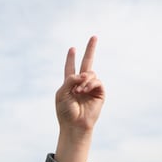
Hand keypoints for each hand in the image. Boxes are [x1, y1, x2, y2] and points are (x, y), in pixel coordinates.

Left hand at [54, 36, 105, 161]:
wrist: (74, 125)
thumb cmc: (65, 112)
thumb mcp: (62, 93)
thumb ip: (70, 80)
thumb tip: (83, 74)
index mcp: (70, 84)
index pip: (71, 68)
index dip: (71, 59)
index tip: (72, 49)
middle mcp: (81, 84)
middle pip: (87, 63)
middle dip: (90, 50)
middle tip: (94, 36)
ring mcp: (91, 88)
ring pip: (91, 73)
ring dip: (84, 79)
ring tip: (79, 90)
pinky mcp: (99, 93)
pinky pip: (97, 81)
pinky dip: (90, 83)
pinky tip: (84, 91)